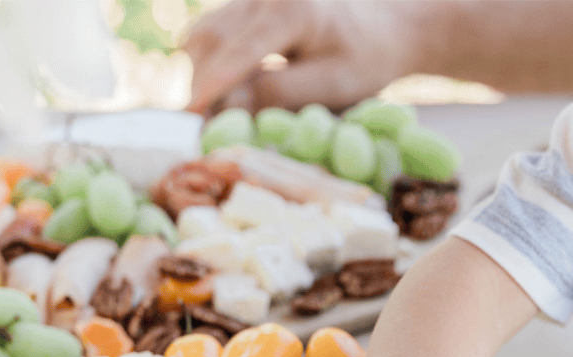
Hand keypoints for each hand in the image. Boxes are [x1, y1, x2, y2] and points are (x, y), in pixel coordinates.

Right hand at [185, 0, 410, 113]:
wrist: (383, 29)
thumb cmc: (364, 61)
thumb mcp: (333, 85)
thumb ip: (281, 94)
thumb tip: (229, 106)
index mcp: (292, 8)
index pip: (240, 50)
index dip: (212, 86)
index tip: (189, 117)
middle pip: (211, 39)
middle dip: (202, 85)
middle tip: (201, 129)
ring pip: (204, 34)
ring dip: (200, 76)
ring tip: (213, 114)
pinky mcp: (245, 6)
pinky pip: (211, 34)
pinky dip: (209, 65)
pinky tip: (223, 92)